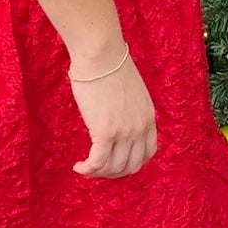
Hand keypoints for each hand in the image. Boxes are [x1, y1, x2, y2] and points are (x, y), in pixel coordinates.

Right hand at [70, 56, 157, 178]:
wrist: (101, 55)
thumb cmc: (110, 66)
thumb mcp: (131, 92)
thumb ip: (129, 110)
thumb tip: (115, 121)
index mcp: (149, 117)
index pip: (148, 153)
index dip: (131, 163)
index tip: (115, 162)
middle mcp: (140, 128)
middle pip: (131, 165)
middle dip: (113, 172)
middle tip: (97, 168)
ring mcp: (125, 131)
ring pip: (114, 167)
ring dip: (98, 172)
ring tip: (85, 167)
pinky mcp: (106, 132)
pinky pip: (98, 162)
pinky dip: (88, 169)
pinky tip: (79, 166)